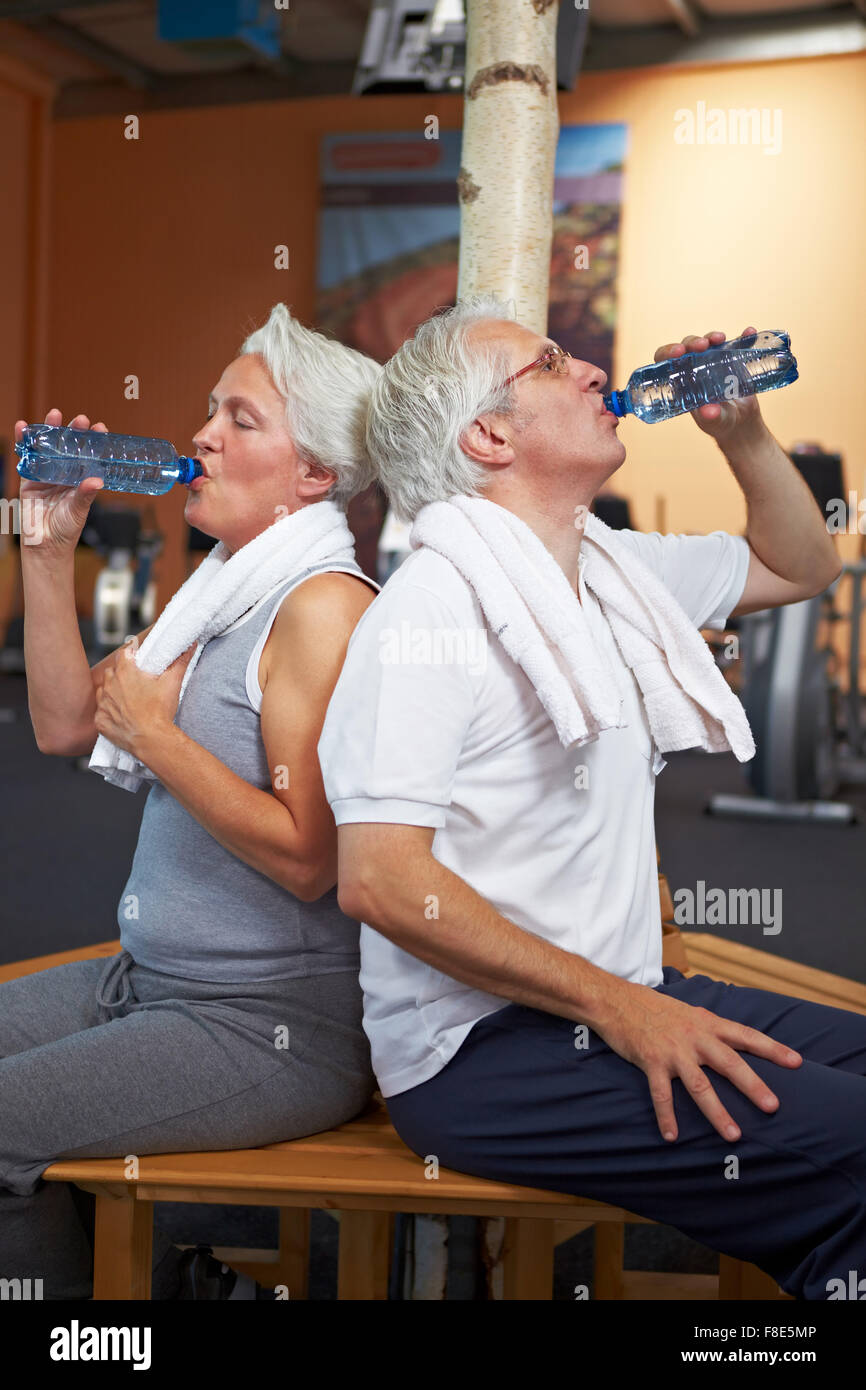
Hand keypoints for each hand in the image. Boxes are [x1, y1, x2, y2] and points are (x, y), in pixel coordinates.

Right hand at [15, 408, 106, 552]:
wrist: (45, 545)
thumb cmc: (66, 529)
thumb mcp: (79, 511)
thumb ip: (85, 495)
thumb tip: (96, 480)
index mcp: (81, 479)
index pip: (89, 456)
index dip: (93, 442)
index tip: (100, 429)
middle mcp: (65, 474)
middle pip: (69, 447)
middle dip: (73, 432)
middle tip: (80, 420)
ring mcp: (46, 474)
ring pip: (48, 448)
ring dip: (49, 430)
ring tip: (54, 415)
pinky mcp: (29, 478)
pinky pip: (26, 457)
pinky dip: (24, 441)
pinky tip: (23, 427)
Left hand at [94, 642, 196, 756]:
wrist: (152, 739)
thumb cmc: (160, 711)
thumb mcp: (172, 683)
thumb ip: (180, 661)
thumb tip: (190, 647)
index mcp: (125, 672)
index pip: (122, 654)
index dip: (130, 656)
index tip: (136, 660)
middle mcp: (110, 685)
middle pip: (112, 672)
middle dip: (121, 675)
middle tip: (136, 684)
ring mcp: (103, 703)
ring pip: (103, 691)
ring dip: (113, 693)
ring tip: (129, 701)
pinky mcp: (100, 720)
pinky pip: (102, 712)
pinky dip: (110, 713)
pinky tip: (123, 717)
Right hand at [592, 976, 801, 1142]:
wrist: (616, 1000)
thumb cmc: (653, 1007)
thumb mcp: (688, 1011)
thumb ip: (709, 1028)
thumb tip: (731, 1041)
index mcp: (707, 1023)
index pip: (746, 1036)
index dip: (772, 1049)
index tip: (796, 1062)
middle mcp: (694, 1037)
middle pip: (730, 1064)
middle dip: (753, 1086)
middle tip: (773, 1106)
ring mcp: (673, 1051)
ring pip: (700, 1086)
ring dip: (718, 1113)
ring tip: (733, 1134)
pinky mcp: (651, 1062)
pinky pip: (662, 1095)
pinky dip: (667, 1117)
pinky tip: (672, 1136)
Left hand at [653, 328, 763, 445]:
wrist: (742, 423)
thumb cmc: (720, 423)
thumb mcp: (715, 422)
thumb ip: (711, 417)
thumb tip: (709, 412)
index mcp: (682, 382)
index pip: (666, 363)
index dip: (668, 353)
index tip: (678, 352)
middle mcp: (694, 369)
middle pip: (687, 349)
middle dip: (692, 343)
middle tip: (702, 345)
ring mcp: (712, 362)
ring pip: (707, 343)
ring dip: (711, 337)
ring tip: (720, 339)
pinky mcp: (731, 360)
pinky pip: (735, 344)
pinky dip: (742, 336)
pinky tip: (749, 333)